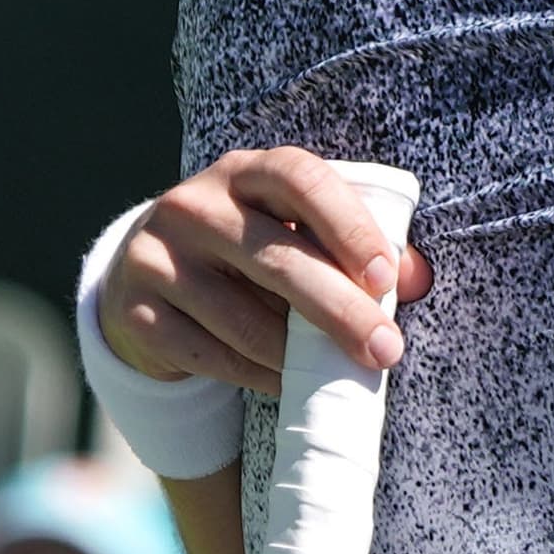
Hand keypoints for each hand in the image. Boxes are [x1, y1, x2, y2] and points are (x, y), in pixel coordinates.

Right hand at [100, 150, 432, 393]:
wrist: (145, 282)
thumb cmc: (247, 253)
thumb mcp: (292, 233)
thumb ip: (353, 248)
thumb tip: (416, 279)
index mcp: (242, 172)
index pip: (299, 178)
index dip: (347, 225)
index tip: (386, 277)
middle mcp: (192, 206)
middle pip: (278, 260)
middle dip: (342, 312)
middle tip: (387, 351)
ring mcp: (156, 259)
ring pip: (246, 321)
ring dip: (302, 356)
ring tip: (341, 371)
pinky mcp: (137, 313)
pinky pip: (216, 356)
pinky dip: (262, 375)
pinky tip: (288, 382)